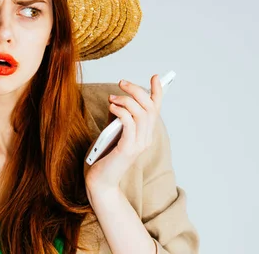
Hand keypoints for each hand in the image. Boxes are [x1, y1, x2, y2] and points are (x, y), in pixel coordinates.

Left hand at [84, 75, 163, 193]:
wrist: (100, 181)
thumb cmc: (105, 156)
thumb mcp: (113, 131)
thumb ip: (118, 116)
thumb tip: (116, 98)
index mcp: (145, 134)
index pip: (156, 110)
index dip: (158, 92)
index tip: (155, 77)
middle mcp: (146, 139)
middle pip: (150, 107)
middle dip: (136, 90)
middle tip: (121, 83)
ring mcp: (139, 145)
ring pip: (141, 113)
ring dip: (126, 100)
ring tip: (112, 98)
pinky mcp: (127, 149)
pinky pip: (129, 124)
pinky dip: (121, 111)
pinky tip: (111, 107)